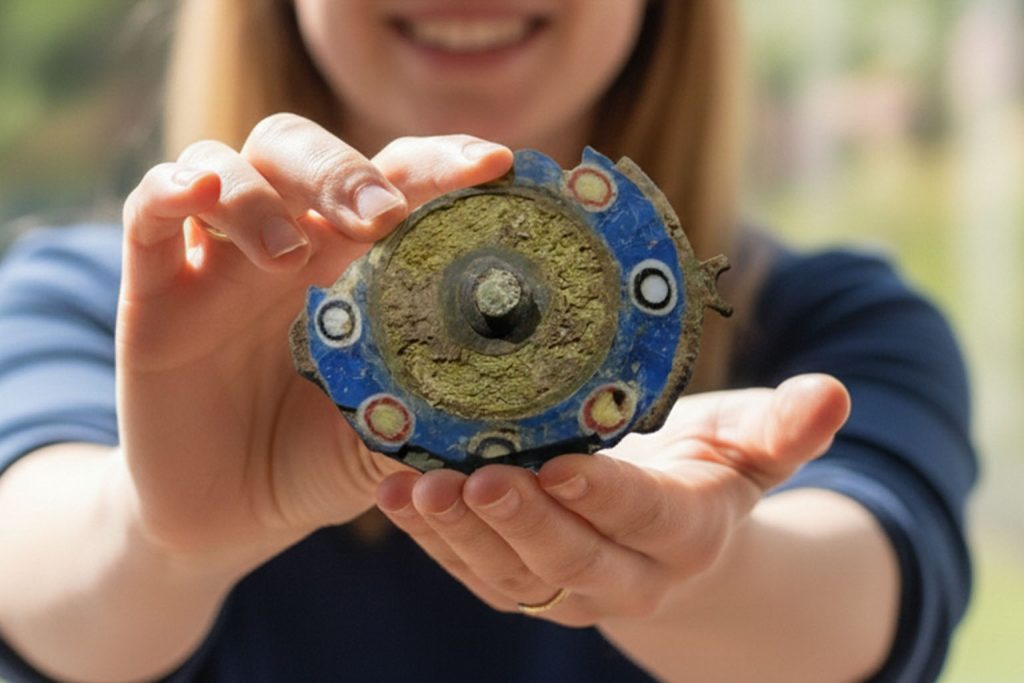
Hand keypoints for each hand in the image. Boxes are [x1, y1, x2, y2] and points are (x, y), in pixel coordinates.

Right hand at [116, 114, 512, 567]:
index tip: (494, 166)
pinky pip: (149, 209)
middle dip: (346, 170)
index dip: (443, 162)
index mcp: (356, 264)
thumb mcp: (389, 435)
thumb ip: (440, 409)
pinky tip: (202, 196)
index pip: (397, 180)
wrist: (231, 518)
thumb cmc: (321, 462)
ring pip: (229, 163)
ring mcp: (218, 261)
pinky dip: (172, 186)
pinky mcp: (155, 290)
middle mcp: (289, 244)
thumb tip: (533, 401)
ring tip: (291, 256)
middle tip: (383, 214)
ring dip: (265, 193)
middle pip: (308, 153)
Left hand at [376, 374, 849, 625]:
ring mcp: (570, 589)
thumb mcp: (749, 446)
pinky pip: (476, 573)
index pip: (647, 518)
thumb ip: (785, 428)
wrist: (672, 534)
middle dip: (524, 524)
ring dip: (462, 537)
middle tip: (477, 481)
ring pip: (514, 578)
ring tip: (417, 490)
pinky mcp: (525, 585)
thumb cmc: (707, 469)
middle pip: (574, 560)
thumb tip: (834, 394)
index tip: (563, 464)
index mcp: (687, 533)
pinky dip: (433, 540)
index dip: (608, 497)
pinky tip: (396, 495)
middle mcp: (628, 576)